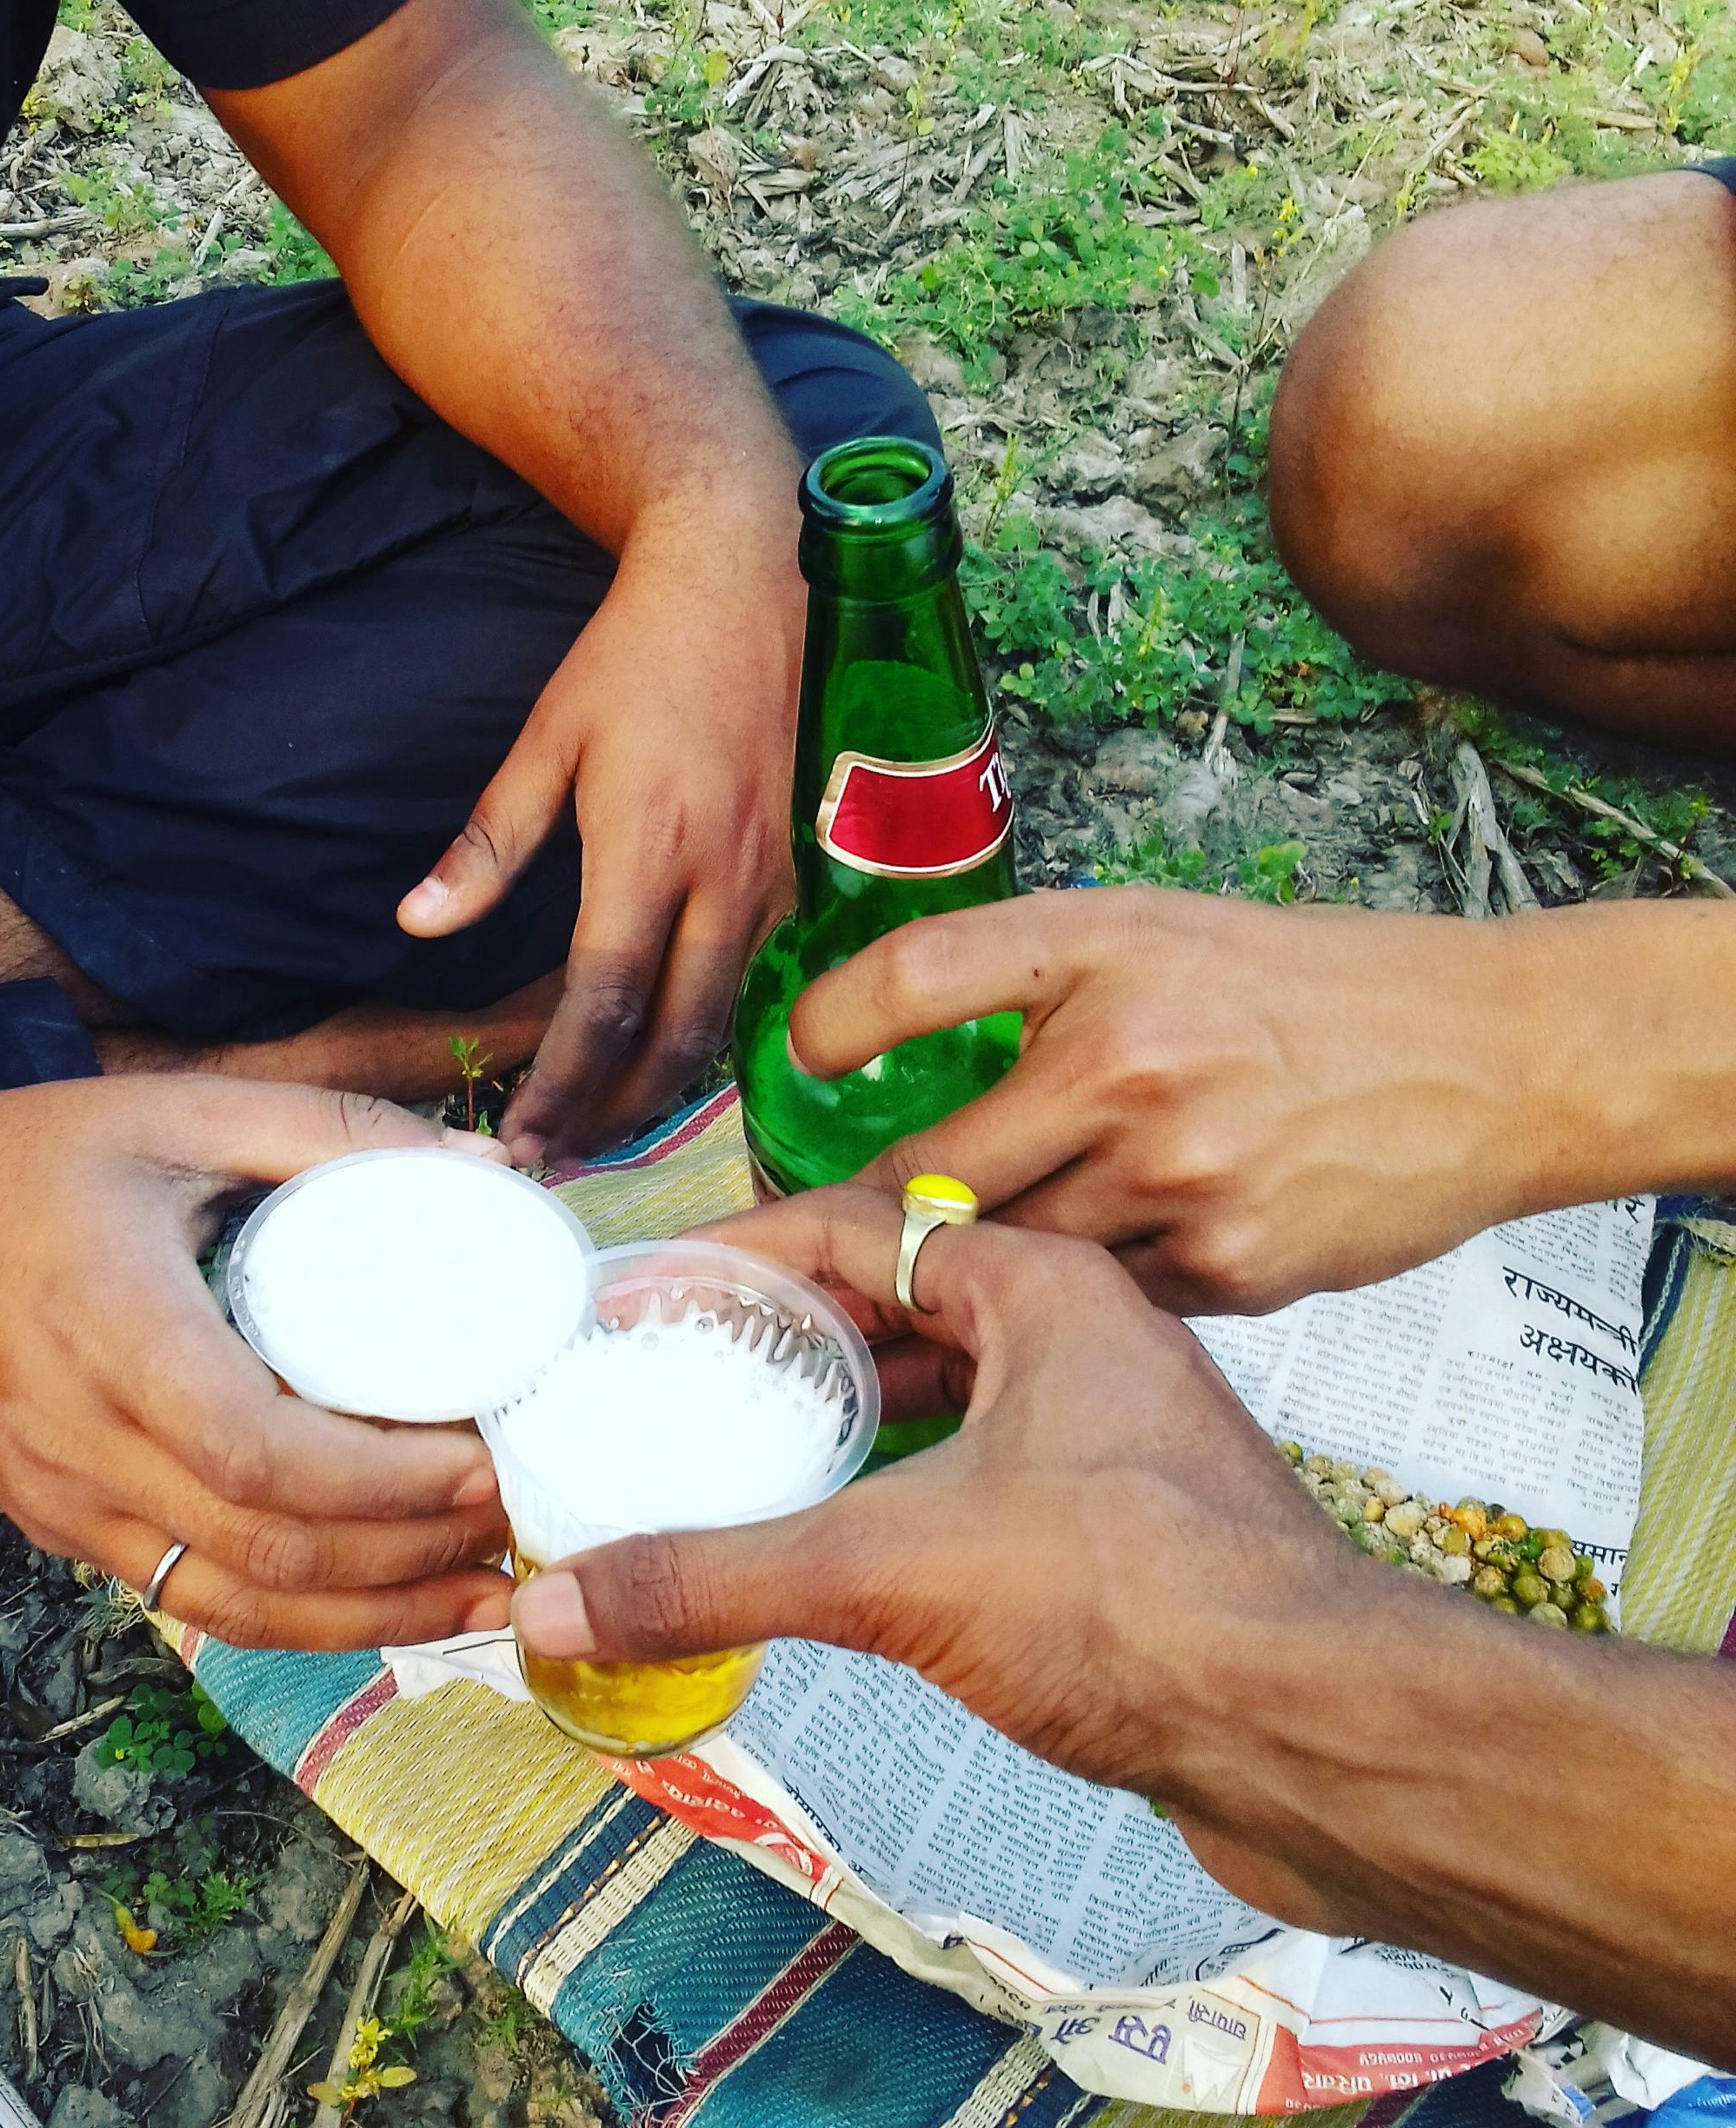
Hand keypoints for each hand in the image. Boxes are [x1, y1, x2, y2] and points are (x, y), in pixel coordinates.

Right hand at [0, 1077, 514, 1648]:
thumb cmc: (38, 1166)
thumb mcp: (182, 1112)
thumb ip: (331, 1129)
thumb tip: (483, 1171)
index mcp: (113, 1328)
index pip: (257, 1451)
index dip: (383, 1480)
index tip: (481, 1461)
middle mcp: (81, 1440)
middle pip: (266, 1548)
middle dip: (408, 1558)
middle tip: (511, 1525)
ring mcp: (65, 1503)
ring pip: (235, 1603)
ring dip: (372, 1619)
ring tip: (481, 1599)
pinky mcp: (65, 1531)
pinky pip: (195, 1598)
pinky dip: (302, 1618)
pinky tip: (386, 1606)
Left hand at [397, 517, 800, 1161]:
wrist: (750, 578)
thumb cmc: (636, 655)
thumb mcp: (545, 737)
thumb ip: (486, 844)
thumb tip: (416, 924)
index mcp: (647, 846)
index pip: (604, 1001)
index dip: (563, 1085)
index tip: (523, 1140)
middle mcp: (722, 878)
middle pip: (677, 1039)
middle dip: (617, 1113)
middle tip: (562, 1158)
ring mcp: (772, 880)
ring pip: (724, 1020)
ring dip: (663, 1086)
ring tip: (601, 1124)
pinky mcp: (800, 874)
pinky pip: (754, 980)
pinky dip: (707, 1032)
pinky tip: (665, 1055)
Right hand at [510, 1184, 1354, 1800]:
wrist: (1322, 1736)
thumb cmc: (1145, 1602)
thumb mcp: (893, 1570)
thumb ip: (717, 1576)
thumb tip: (560, 1600)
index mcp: (1041, 1288)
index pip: (858, 1226)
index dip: (742, 1253)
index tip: (653, 1293)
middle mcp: (1083, 1338)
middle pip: (901, 1306)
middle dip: (787, 1336)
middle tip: (678, 1374)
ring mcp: (1113, 1433)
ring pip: (949, 1395)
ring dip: (846, 1416)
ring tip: (739, 1449)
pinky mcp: (1127, 1526)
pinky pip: (985, 1473)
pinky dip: (904, 1488)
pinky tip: (845, 1541)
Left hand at [787, 886, 1575, 1312]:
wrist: (1490, 1059)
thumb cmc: (1308, 989)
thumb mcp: (1158, 931)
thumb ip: (1033, 982)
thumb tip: (896, 1049)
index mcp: (1103, 954)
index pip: (916, 977)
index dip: (836, 1026)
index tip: (805, 1058)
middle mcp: (1127, 1062)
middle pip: (935, 1171)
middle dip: (875, 1215)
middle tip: (830, 1239)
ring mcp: (1177, 1177)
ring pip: (1010, 1257)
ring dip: (970, 1276)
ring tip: (944, 1282)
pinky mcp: (1227, 1269)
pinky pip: (1104, 1299)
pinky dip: (1080, 1299)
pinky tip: (1098, 1278)